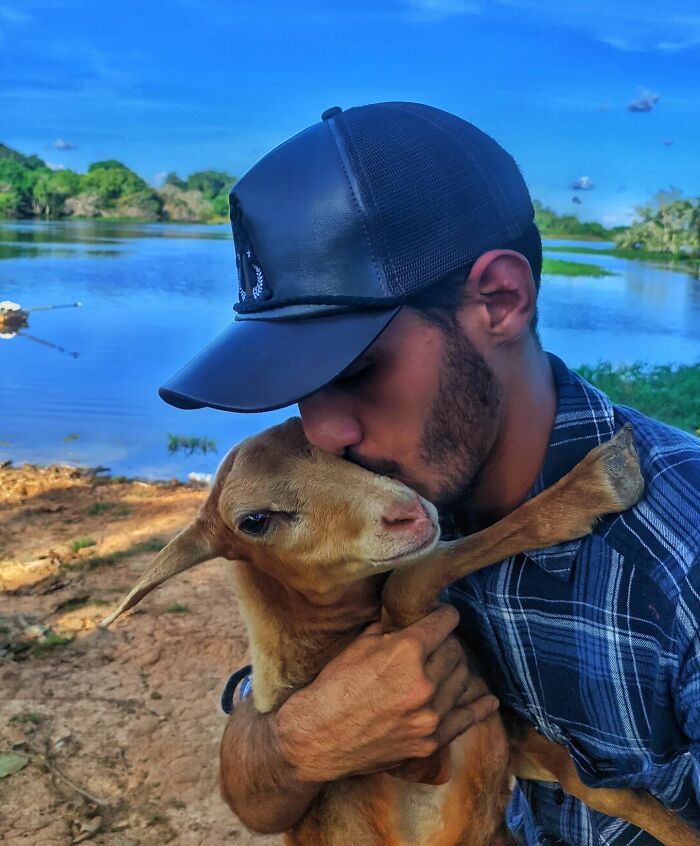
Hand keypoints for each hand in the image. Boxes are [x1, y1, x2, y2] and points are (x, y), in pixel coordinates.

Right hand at [272, 604, 498, 781]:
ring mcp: (430, 715)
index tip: (445, 615)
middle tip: (439, 642)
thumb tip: (409, 618)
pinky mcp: (430, 740)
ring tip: (448, 665)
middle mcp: (424, 682)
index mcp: (406, 652)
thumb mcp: (360, 645)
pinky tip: (488, 700)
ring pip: (463, 680)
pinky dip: (479, 707)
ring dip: (457, 668)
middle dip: (448, 642)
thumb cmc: (334, 686)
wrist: (318, 736)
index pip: (444, 623)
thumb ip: (391, 630)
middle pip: (455, 651)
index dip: (445, 615)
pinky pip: (466, 719)